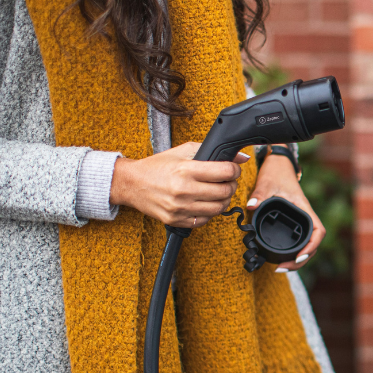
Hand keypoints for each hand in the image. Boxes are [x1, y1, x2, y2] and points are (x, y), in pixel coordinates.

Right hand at [110, 142, 249, 227]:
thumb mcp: (183, 151)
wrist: (132, 183)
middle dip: (232, 185)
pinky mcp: (176, 220)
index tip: (233, 169)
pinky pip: (204, 220)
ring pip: (218, 209)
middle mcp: (183, 190)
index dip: (235, 170)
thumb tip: (241, 157)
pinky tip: (206, 203)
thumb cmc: (158, 166)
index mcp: (186, 170)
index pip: (225, 172)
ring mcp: (179, 208)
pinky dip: (210, 212)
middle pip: (224, 192)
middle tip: (228, 181)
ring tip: (219, 192)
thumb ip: (211, 151)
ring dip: (224, 200)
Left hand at [247, 146, 324, 271]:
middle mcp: (304, 217)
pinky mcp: (293, 221)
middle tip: (283, 267)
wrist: (279, 165)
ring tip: (281, 267)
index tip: (299, 256)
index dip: (311, 246)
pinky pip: (298, 240)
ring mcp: (299, 220)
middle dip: (301, 260)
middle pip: (313, 244)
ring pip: (306, 244)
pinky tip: (281, 258)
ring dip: (297, 259)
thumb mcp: (267, 183)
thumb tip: (252, 206)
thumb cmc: (276, 173)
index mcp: (304, 209)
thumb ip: (259, 194)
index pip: (318, 231)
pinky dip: (292, 252)